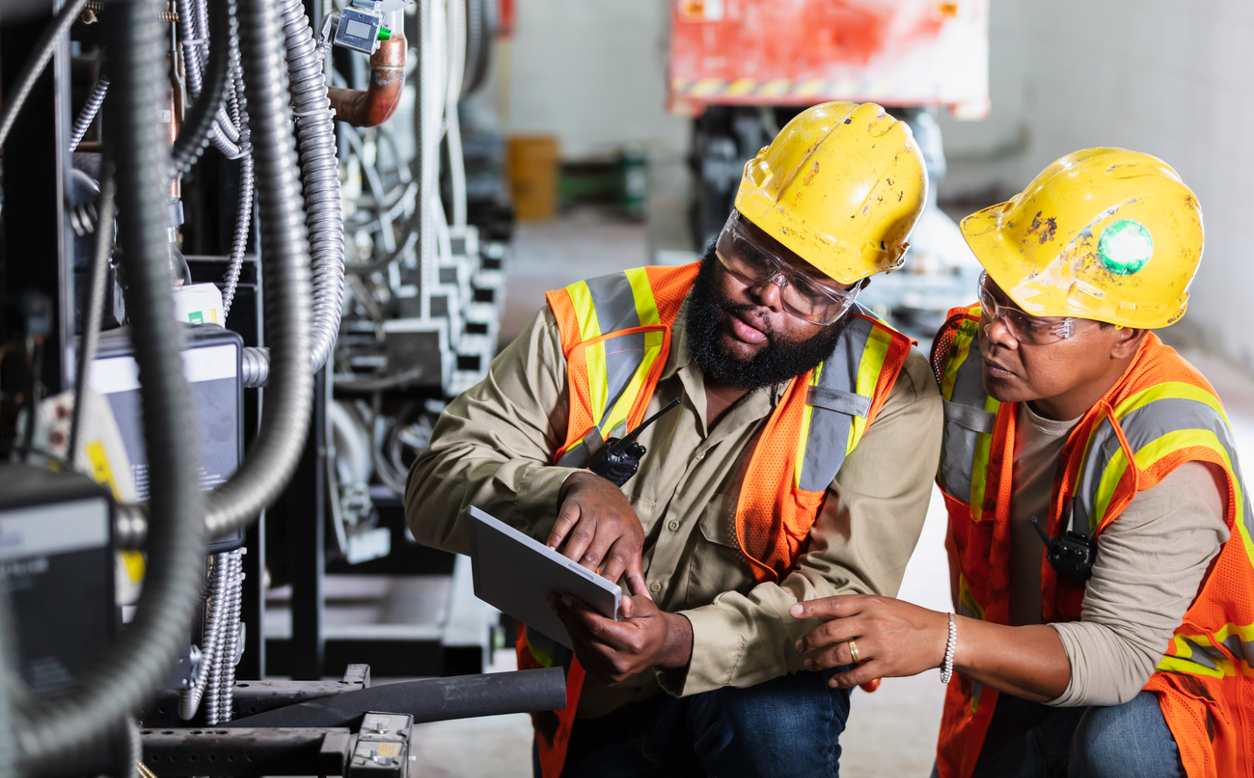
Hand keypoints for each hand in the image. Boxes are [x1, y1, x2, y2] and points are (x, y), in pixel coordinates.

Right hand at [547, 471, 646, 593]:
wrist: (600, 486)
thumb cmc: (618, 521)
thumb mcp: (632, 542)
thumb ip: (635, 572)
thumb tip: (645, 600)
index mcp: (628, 535)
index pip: (619, 560)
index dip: (611, 578)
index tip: (602, 597)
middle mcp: (612, 523)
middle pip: (596, 552)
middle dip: (585, 573)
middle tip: (575, 592)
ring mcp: (593, 513)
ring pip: (579, 540)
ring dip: (570, 558)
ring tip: (561, 576)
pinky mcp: (575, 505)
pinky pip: (564, 523)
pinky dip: (555, 538)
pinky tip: (550, 551)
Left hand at [553, 591, 692, 682]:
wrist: (659, 649)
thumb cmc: (652, 626)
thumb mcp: (649, 609)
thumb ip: (634, 604)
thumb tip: (621, 603)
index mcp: (634, 645)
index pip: (600, 628)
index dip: (581, 612)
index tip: (568, 598)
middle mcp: (621, 663)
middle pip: (586, 638)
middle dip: (569, 617)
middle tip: (557, 599)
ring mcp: (612, 674)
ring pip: (582, 648)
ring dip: (569, 627)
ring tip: (560, 608)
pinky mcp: (605, 677)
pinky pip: (584, 656)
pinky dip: (576, 639)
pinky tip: (570, 623)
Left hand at [790, 595, 948, 688]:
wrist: (939, 636)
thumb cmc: (908, 618)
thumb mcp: (883, 605)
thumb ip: (857, 609)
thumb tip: (826, 615)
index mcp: (869, 604)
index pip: (833, 605)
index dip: (810, 608)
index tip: (792, 612)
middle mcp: (870, 623)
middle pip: (830, 632)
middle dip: (810, 641)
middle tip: (800, 648)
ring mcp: (877, 645)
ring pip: (838, 655)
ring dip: (819, 661)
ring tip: (809, 665)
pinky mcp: (885, 665)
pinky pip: (855, 675)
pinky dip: (839, 680)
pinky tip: (831, 682)